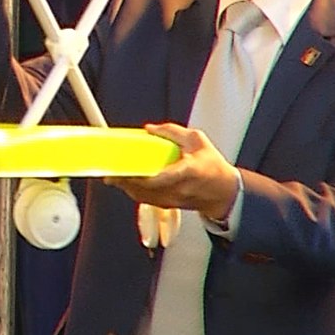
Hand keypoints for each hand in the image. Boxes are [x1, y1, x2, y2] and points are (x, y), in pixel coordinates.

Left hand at [104, 122, 240, 220]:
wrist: (224, 192)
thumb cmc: (213, 166)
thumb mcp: (197, 140)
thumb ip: (173, 132)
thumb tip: (150, 129)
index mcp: (189, 171)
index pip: (163, 176)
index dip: (143, 174)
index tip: (127, 166)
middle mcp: (179, 188)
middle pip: (146, 187)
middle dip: (125, 179)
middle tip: (110, 169)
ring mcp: (172, 199)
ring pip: (142, 196)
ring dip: (125, 186)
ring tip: (112, 174)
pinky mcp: (167, 204)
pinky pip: (145, 199)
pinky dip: (132, 191)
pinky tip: (124, 182)